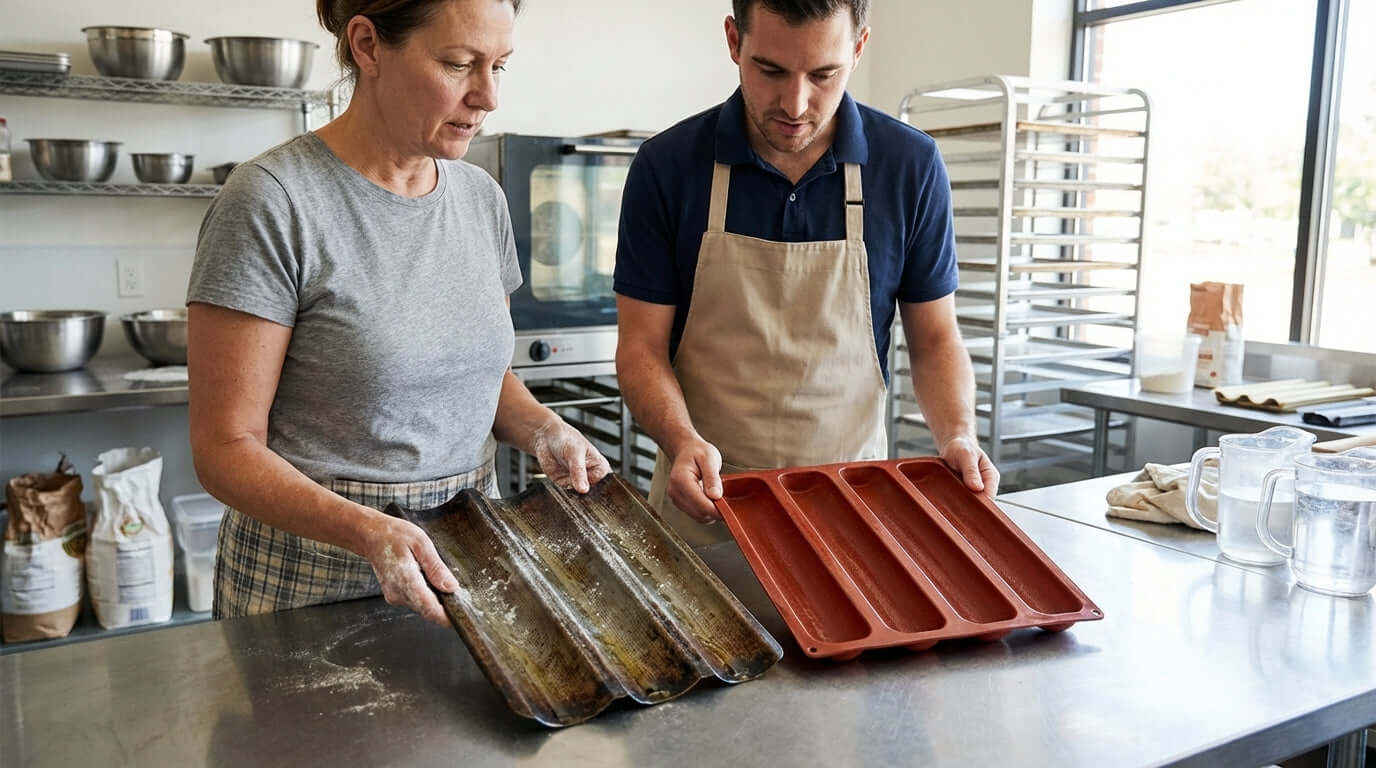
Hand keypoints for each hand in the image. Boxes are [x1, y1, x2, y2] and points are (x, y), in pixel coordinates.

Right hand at [357, 512, 458, 627]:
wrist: (371, 536)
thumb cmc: (394, 535)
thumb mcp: (421, 543)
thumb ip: (436, 567)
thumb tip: (451, 587)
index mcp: (405, 580)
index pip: (429, 608)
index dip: (446, 616)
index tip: (462, 616)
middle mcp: (398, 593)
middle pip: (427, 610)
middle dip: (445, 606)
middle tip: (460, 594)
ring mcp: (394, 596)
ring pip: (422, 607)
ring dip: (436, 600)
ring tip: (442, 580)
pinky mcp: (394, 596)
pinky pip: (415, 601)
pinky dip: (426, 595)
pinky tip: (429, 580)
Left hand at [532, 416, 611, 492]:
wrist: (545, 436)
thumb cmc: (565, 437)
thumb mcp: (574, 452)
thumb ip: (579, 471)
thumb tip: (584, 489)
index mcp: (599, 466)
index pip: (604, 484)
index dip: (594, 486)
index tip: (585, 483)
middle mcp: (590, 475)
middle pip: (592, 493)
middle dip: (583, 492)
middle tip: (574, 480)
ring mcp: (577, 480)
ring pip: (578, 495)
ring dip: (572, 491)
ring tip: (566, 474)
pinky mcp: (565, 483)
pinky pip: (566, 494)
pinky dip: (563, 490)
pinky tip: (560, 478)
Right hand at [668, 438, 723, 522]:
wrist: (686, 451)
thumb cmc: (697, 452)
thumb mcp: (709, 458)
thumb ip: (712, 477)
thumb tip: (716, 496)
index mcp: (681, 479)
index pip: (700, 503)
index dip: (716, 509)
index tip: (729, 509)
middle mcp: (675, 491)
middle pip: (699, 513)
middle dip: (715, 510)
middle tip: (728, 502)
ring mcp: (676, 499)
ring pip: (698, 516)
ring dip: (711, 512)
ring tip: (718, 497)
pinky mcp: (680, 503)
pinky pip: (696, 514)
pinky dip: (706, 511)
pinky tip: (711, 499)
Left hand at [940, 435, 999, 498]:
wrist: (953, 446)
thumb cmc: (961, 447)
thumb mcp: (966, 455)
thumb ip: (971, 470)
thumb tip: (977, 487)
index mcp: (991, 476)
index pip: (991, 495)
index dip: (980, 502)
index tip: (968, 502)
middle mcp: (985, 484)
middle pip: (982, 503)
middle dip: (971, 504)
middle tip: (957, 501)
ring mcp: (975, 490)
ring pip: (972, 503)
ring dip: (962, 503)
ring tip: (953, 497)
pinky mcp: (966, 492)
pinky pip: (963, 501)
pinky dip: (957, 500)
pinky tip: (951, 497)